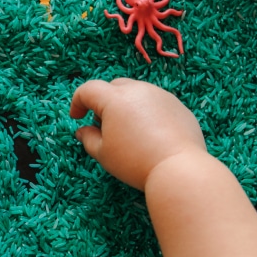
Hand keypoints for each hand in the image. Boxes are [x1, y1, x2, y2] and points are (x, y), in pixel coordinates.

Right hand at [70, 78, 205, 189]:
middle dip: (103, 101)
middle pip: (114, 87)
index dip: (78, 102)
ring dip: (126, 106)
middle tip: (103, 124)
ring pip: (136, 93)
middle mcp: (138, 90)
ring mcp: (161, 95)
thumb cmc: (135, 162)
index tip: (77, 118)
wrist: (179, 169)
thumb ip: (88, 138)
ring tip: (129, 131)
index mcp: (115, 99)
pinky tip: (150, 135)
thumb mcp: (103, 154)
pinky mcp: (178, 105)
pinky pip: (156, 103)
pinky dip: (147, 112)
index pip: (89, 90)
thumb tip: (83, 131)